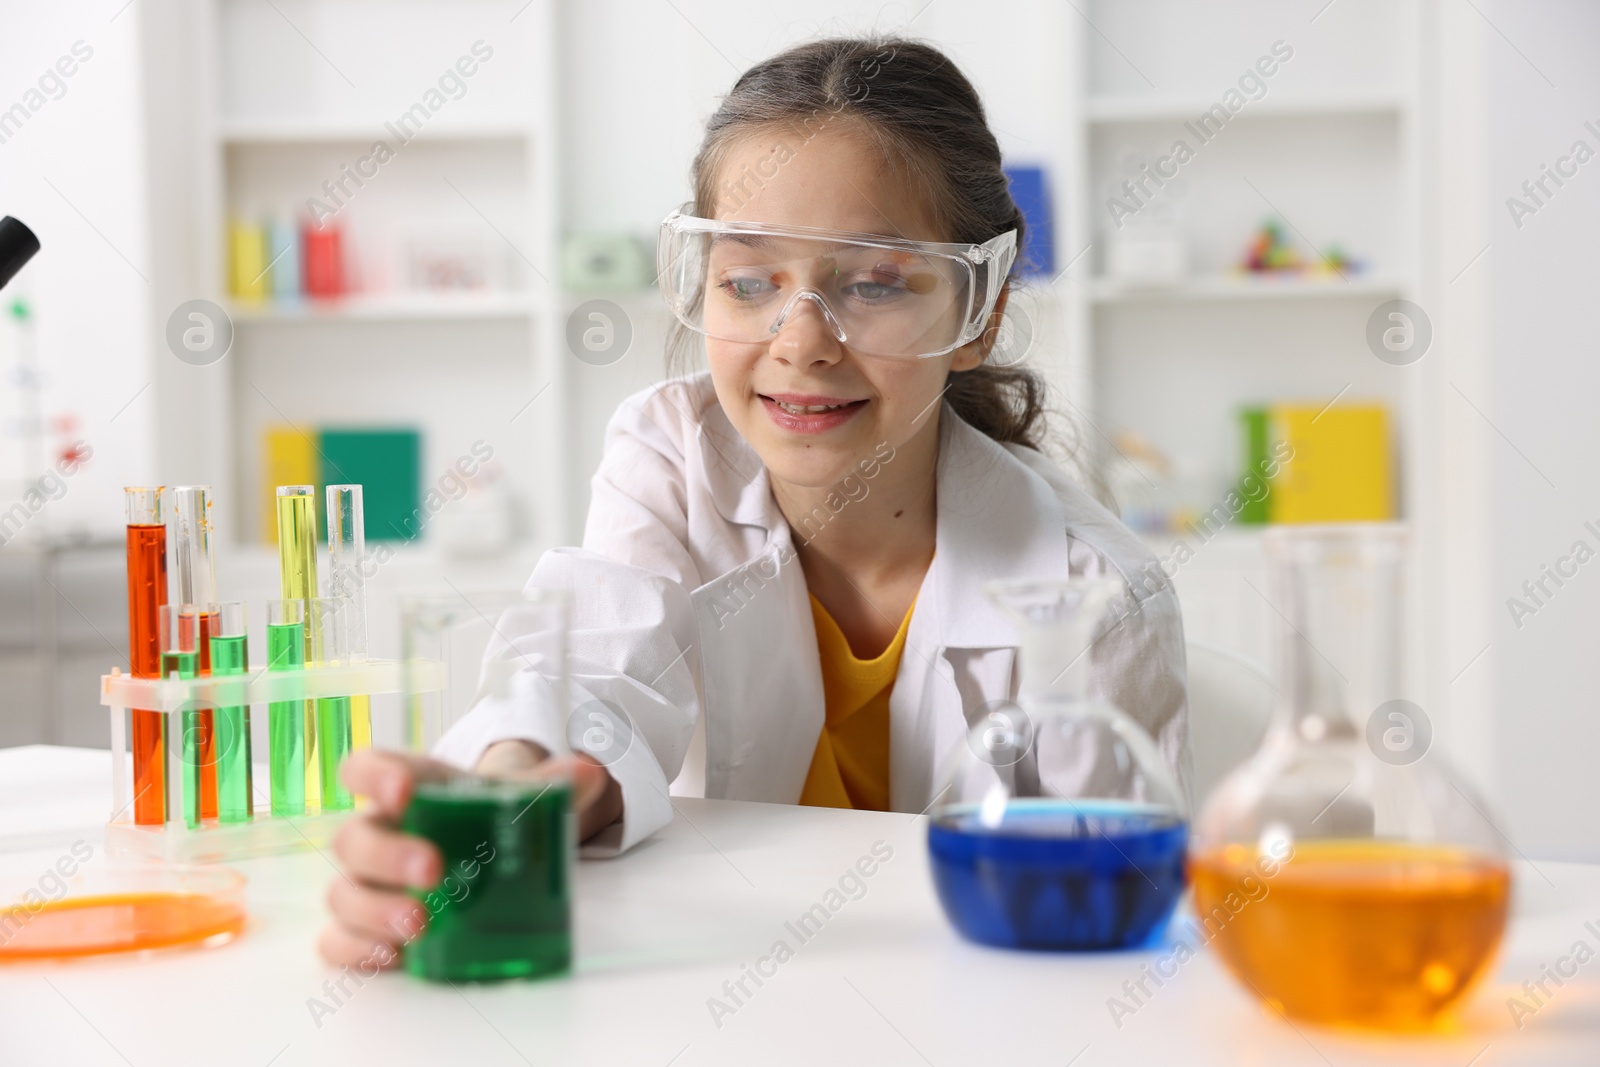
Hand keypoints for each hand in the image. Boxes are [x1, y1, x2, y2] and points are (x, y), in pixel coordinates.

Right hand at [318, 744, 621, 969]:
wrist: (483, 843)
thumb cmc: (487, 812)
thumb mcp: (519, 793)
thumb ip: (552, 783)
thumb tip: (590, 775)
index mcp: (408, 788)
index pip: (368, 769)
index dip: (373, 777)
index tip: (401, 791)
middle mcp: (377, 832)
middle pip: (355, 838)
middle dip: (389, 855)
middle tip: (433, 872)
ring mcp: (367, 882)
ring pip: (344, 893)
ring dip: (375, 911)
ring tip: (420, 926)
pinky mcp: (364, 927)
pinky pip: (339, 941)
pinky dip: (357, 951)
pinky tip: (393, 957)